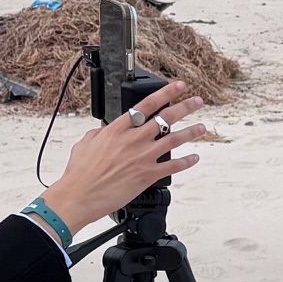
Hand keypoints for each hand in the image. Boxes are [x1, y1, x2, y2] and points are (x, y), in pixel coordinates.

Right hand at [39, 80, 205, 227]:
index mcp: (118, 129)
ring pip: (174, 140)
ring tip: (202, 127)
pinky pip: (172, 167)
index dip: (166, 93)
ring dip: (191, 132)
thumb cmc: (79, 172)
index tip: (178, 86)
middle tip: (197, 101)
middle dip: (185, 107)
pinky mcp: (147, 175)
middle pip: (165, 118)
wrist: (79, 195)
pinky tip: (194, 158)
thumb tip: (107, 130)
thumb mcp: (86, 143)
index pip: (147, 104)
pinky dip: (186, 162)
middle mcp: (133, 140)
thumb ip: (101, 133)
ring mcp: (142, 157)